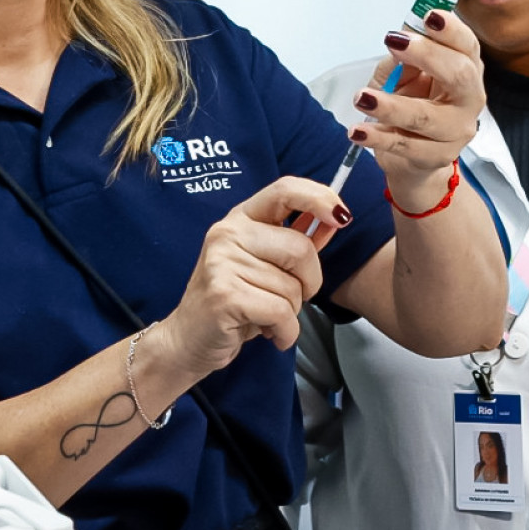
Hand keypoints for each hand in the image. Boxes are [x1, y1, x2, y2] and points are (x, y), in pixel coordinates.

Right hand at [148, 176, 349, 379]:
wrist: (187, 341)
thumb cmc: (233, 302)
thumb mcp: (265, 265)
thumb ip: (298, 240)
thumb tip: (334, 219)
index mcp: (241, 218)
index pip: (285, 189)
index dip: (319, 198)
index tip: (341, 217)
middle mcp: (228, 233)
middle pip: (301, 249)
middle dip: (310, 282)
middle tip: (290, 298)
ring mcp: (222, 262)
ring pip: (293, 287)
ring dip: (292, 312)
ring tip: (266, 316)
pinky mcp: (224, 295)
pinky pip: (281, 312)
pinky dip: (285, 332)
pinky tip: (269, 333)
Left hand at [349, 8, 484, 211]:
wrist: (413, 158)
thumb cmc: (412, 106)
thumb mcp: (403, 75)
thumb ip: (402, 58)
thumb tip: (399, 39)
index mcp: (466, 70)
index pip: (467, 46)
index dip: (451, 30)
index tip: (428, 16)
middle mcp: (469, 99)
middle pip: (459, 75)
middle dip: (427, 55)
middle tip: (395, 43)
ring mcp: (456, 131)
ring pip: (426, 116)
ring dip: (391, 105)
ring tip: (362, 98)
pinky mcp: (436, 157)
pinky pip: (404, 146)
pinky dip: (377, 137)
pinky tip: (358, 131)